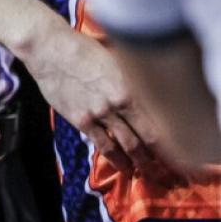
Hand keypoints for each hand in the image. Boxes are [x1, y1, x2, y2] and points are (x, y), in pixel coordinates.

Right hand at [20, 20, 165, 178]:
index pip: (154, 123)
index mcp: (130, 89)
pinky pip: (100, 142)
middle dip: (152, 158)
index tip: (171, 151)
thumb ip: (130, 81)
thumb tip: (142, 95)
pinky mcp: (79, 119)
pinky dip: (112, 156)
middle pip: (140, 139)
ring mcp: (97, 114)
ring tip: (141, 172)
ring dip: (133, 162)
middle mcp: (116, 105)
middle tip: (159, 169)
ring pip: (121, 145)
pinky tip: (119, 164)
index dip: (165, 142)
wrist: (51, 50)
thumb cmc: (83, 49)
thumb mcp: (116, 61)